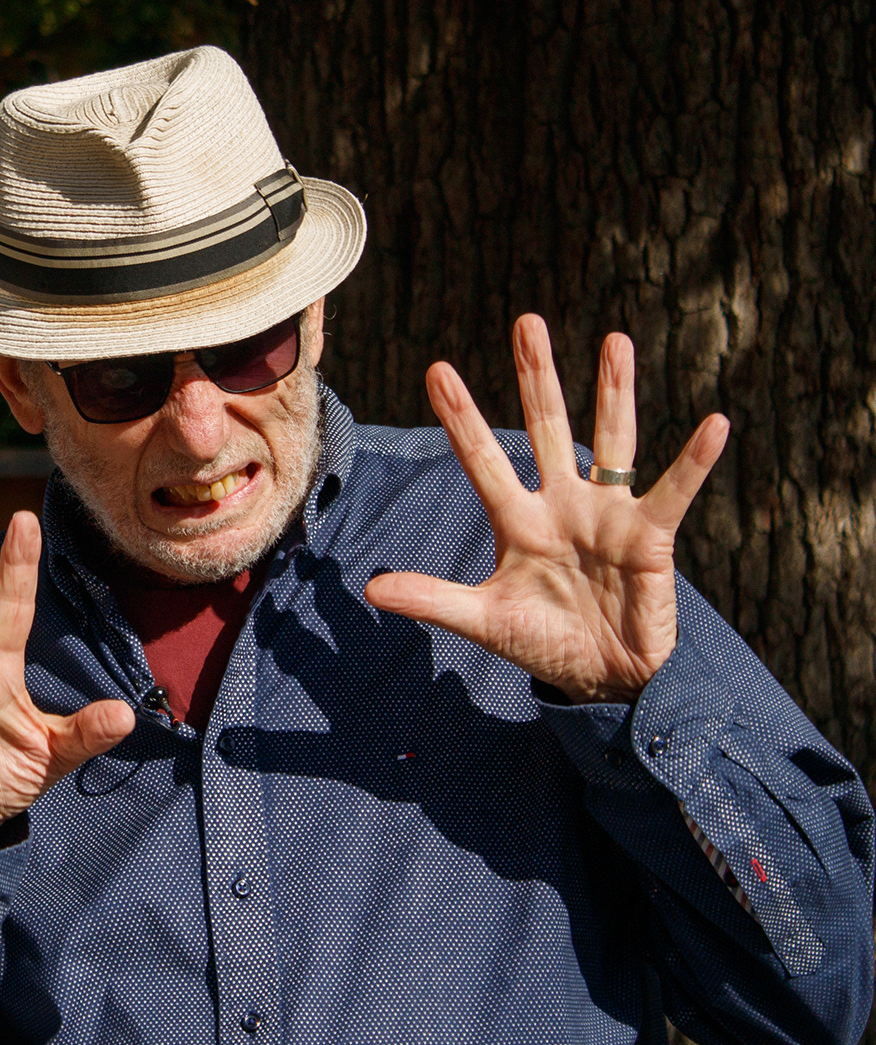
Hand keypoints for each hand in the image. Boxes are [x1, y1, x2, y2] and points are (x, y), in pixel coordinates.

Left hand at [363, 314, 729, 703]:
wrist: (603, 678)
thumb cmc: (545, 643)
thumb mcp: (483, 622)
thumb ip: (432, 600)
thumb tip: (371, 589)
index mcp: (518, 522)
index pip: (482, 460)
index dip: (461, 418)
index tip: (437, 370)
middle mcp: (562, 505)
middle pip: (546, 429)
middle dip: (536, 378)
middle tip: (527, 322)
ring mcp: (608, 515)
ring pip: (611, 440)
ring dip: (614, 392)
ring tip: (616, 339)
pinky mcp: (650, 537)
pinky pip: (674, 491)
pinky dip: (694, 461)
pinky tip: (716, 424)